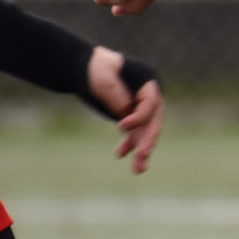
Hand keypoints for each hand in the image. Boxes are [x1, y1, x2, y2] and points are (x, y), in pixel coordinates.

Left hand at [86, 45, 163, 173]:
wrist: (85, 69)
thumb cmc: (95, 68)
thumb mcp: (103, 77)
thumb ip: (116, 93)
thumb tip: (126, 112)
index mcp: (147, 81)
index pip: (150, 104)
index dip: (139, 117)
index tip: (120, 127)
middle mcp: (148, 96)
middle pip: (153, 121)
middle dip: (148, 140)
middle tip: (142, 154)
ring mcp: (140, 108)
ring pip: (145, 132)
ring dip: (141, 150)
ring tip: (137, 170)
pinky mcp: (131, 117)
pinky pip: (134, 134)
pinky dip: (129, 146)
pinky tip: (119, 155)